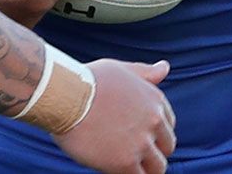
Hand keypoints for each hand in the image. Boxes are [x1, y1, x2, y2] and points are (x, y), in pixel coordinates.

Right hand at [54, 59, 175, 173]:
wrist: (64, 95)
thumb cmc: (86, 80)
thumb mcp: (120, 70)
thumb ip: (144, 72)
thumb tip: (164, 67)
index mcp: (154, 99)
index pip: (168, 124)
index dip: (154, 131)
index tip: (139, 133)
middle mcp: (153, 121)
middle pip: (167, 146)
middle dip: (154, 150)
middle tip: (132, 151)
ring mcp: (141, 143)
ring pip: (158, 167)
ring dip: (146, 167)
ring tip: (127, 164)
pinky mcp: (125, 162)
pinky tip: (115, 169)